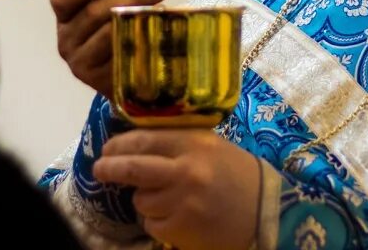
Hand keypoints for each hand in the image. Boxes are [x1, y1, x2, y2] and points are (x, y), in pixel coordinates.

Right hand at [50, 0, 165, 97]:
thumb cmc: (117, 28)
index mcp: (64, 17)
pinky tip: (155, 30)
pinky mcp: (101, 81)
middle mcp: (66, 41)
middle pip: (92, 12)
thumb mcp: (107, 3)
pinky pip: (122, 54)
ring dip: (136, 16)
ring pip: (108, 32)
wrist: (128, 73)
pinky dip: (140, 39)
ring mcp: (81, 63)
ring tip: (159, 8)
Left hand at [93, 129, 260, 249]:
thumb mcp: (210, 146)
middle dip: (109, 168)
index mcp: (194, 143)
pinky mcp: (181, 228)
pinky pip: (152, 223)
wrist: (268, 212)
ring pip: (141, 200)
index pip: (144, 139)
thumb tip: (134, 142)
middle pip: (133, 168)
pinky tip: (177, 216)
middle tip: (99, 169)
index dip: (119, 144)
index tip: (108, 148)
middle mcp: (186, 170)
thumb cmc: (237, 174)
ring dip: (146, 200)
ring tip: (168, 198)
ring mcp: (182, 202)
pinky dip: (157, 221)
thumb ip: (176, 142)